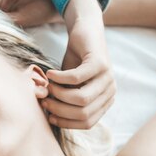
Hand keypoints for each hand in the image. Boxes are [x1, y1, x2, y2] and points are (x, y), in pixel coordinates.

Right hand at [44, 0, 115, 128]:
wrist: (85, 32)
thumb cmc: (75, 62)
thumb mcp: (70, 87)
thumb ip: (65, 101)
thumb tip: (51, 118)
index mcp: (105, 101)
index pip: (87, 123)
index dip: (66, 123)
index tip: (50, 117)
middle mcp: (110, 91)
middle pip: (83, 113)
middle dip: (60, 109)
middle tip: (45, 100)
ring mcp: (108, 77)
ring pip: (81, 99)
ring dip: (59, 94)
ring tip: (48, 86)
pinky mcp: (100, 63)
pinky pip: (76, 78)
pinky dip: (60, 78)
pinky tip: (50, 73)